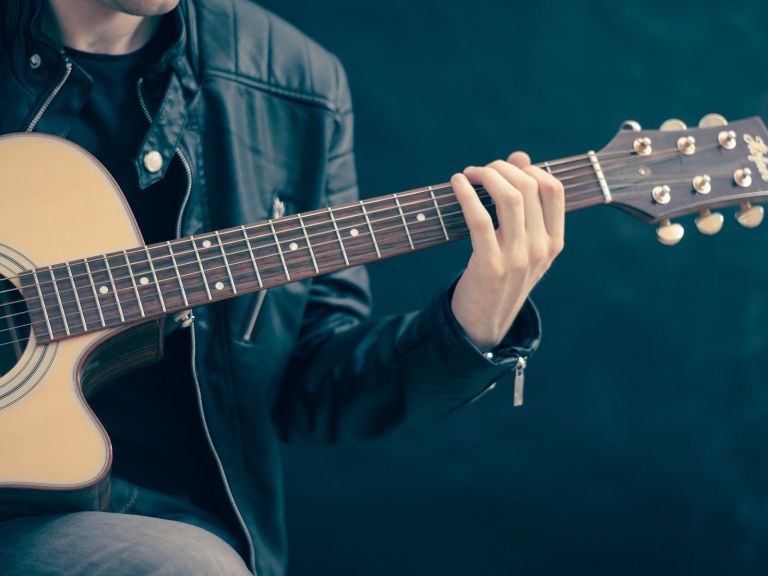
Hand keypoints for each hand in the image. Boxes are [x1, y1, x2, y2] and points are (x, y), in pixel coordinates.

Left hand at [450, 152, 564, 350]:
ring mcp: (518, 258)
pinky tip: (457, 183)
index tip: (507, 168)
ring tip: (469, 174)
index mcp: (554, 243)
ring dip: (486, 175)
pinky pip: (479, 218)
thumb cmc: (500, 277)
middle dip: (501, 168)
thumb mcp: (521, 244)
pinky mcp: (490, 265)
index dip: (529, 169)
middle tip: (480, 170)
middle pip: (529, 187)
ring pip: (509, 198)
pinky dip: (466, 194)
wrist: (484, 323)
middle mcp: (541, 249)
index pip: (554, 190)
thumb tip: (520, 156)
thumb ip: (525, 204)